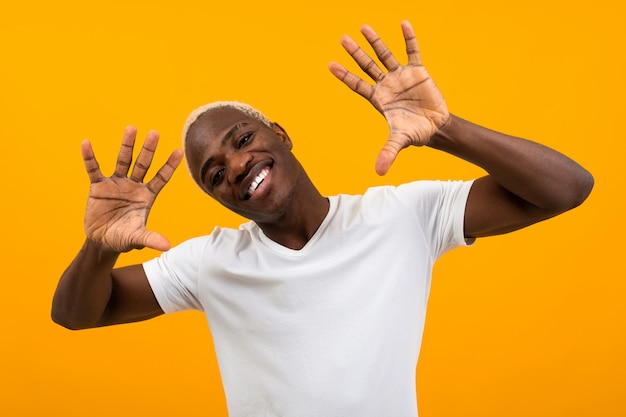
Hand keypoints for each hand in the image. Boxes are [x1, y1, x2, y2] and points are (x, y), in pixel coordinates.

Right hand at [81, 127, 182, 251]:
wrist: (101, 241)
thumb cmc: (123, 238)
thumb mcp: (136, 238)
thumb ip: (150, 238)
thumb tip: (167, 246)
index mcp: (146, 196)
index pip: (161, 178)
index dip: (169, 166)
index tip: (179, 151)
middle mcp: (133, 186)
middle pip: (143, 164)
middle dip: (148, 150)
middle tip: (155, 133)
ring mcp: (116, 184)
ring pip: (123, 161)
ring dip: (127, 146)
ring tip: (132, 129)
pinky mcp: (98, 187)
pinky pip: (93, 170)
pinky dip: (90, 158)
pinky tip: (86, 144)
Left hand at [329, 20, 448, 174]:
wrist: (435, 127)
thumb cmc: (414, 133)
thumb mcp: (400, 141)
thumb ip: (389, 152)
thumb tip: (379, 171)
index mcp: (378, 99)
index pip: (357, 84)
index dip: (345, 75)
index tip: (331, 64)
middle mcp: (386, 85)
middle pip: (367, 65)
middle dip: (355, 53)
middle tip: (342, 39)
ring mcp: (400, 76)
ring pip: (385, 55)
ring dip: (375, 41)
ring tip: (364, 27)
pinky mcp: (417, 71)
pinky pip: (412, 51)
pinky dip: (408, 38)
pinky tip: (403, 24)